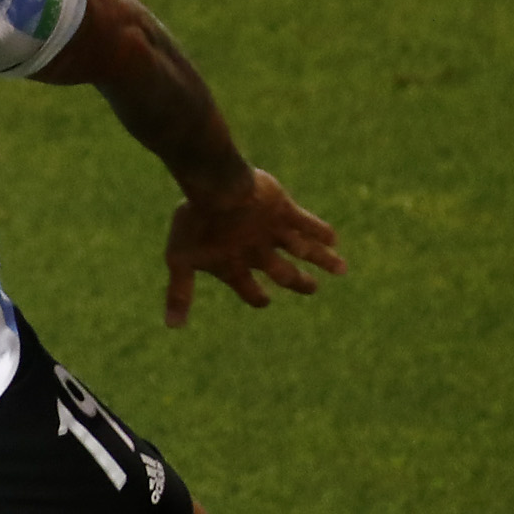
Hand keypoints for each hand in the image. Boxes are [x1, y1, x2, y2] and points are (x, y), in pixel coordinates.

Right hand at [162, 168, 346, 326]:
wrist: (216, 187)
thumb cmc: (196, 223)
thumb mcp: (181, 260)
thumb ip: (179, 292)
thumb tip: (171, 327)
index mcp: (232, 262)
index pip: (248, 288)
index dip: (257, 297)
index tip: (265, 301)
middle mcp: (255, 248)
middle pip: (282, 271)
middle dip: (299, 282)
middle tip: (313, 289)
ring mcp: (270, 229)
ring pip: (301, 249)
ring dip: (322, 259)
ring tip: (342, 269)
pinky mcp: (283, 210)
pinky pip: (306, 223)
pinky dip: (320, 231)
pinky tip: (334, 239)